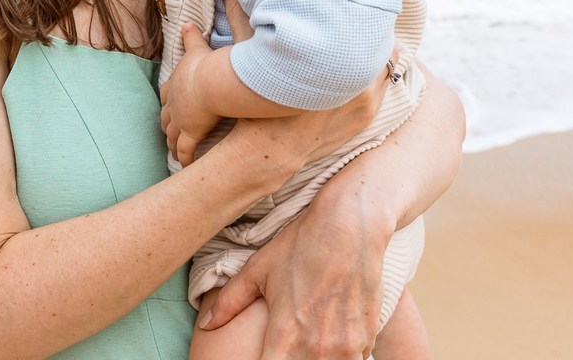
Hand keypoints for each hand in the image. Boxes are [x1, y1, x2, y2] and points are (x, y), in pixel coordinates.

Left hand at [160, 24, 221, 165]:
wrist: (211, 81)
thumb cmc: (206, 65)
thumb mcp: (197, 48)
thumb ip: (192, 36)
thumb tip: (186, 21)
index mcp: (175, 84)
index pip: (167, 93)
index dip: (168, 100)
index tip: (168, 105)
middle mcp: (174, 103)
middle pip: (166, 116)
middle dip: (166, 124)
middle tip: (167, 132)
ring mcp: (180, 120)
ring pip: (172, 135)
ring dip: (172, 143)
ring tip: (173, 151)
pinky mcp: (191, 133)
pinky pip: (186, 150)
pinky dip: (184, 158)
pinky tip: (185, 166)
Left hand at [198, 185, 386, 358]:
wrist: (351, 225)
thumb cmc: (301, 244)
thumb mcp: (258, 269)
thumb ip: (229, 302)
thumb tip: (206, 324)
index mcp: (285, 335)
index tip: (262, 354)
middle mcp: (316, 348)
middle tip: (284, 344)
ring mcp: (345, 347)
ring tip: (307, 341)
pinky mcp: (365, 340)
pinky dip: (338, 356)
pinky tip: (330, 338)